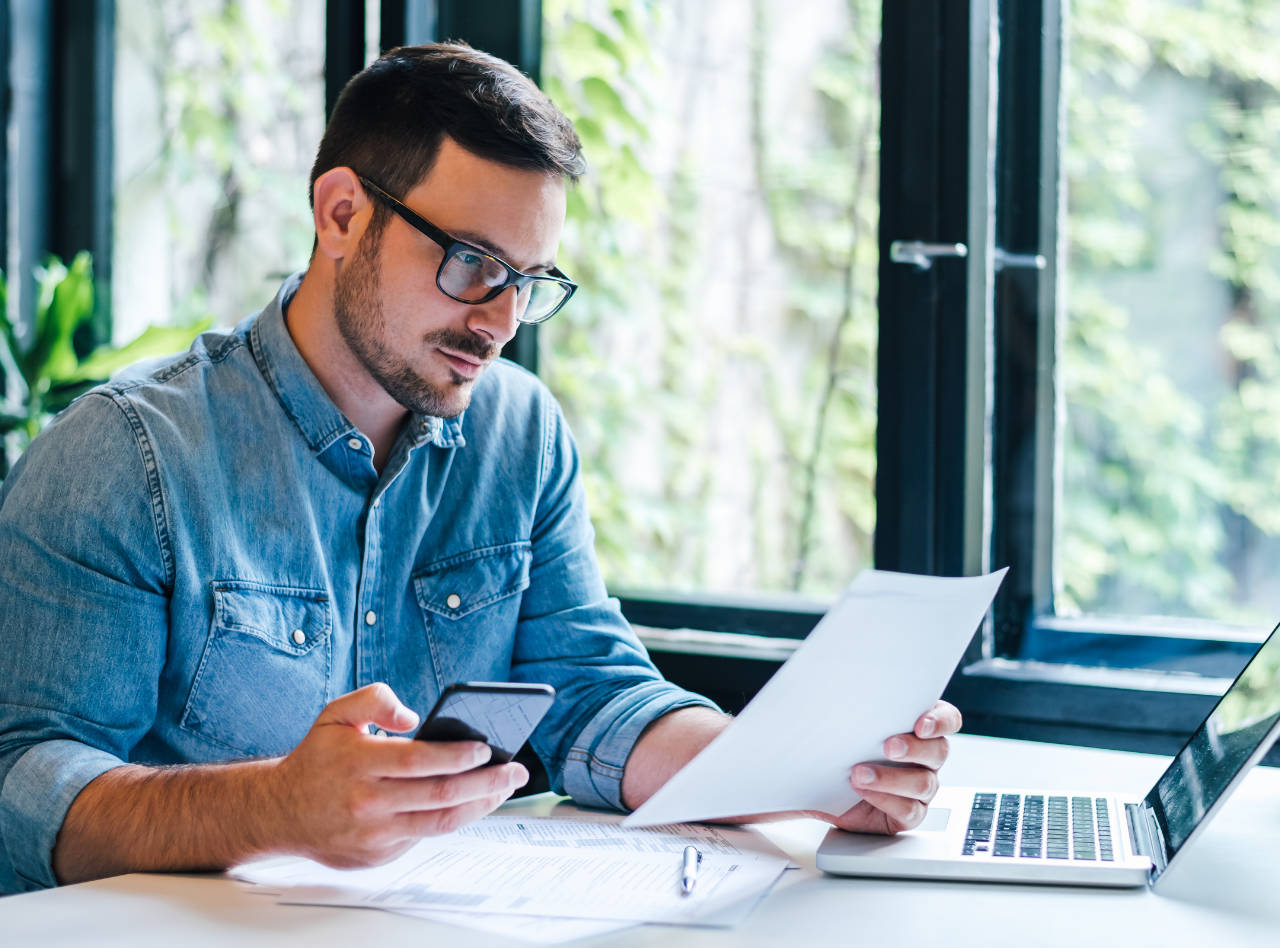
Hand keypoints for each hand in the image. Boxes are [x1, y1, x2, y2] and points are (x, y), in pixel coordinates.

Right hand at [271, 683, 527, 867]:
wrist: (279, 811)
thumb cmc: (317, 758)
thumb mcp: (335, 713)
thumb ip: (374, 698)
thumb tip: (413, 716)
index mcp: (359, 763)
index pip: (419, 761)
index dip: (458, 755)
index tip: (487, 748)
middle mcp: (368, 801)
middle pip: (440, 794)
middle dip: (486, 782)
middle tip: (516, 769)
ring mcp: (374, 833)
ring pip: (440, 823)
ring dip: (480, 806)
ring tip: (505, 787)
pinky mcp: (378, 855)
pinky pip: (424, 836)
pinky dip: (453, 819)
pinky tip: (474, 802)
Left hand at [830, 699, 961, 833]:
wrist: (829, 790)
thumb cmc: (844, 753)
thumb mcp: (850, 728)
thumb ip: (862, 714)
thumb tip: (845, 699)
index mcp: (918, 730)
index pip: (947, 719)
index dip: (940, 721)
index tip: (921, 724)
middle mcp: (926, 759)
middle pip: (939, 750)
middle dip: (915, 748)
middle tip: (888, 747)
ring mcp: (920, 788)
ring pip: (923, 783)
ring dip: (890, 778)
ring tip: (859, 773)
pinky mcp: (909, 814)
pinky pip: (908, 810)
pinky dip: (884, 799)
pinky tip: (862, 791)